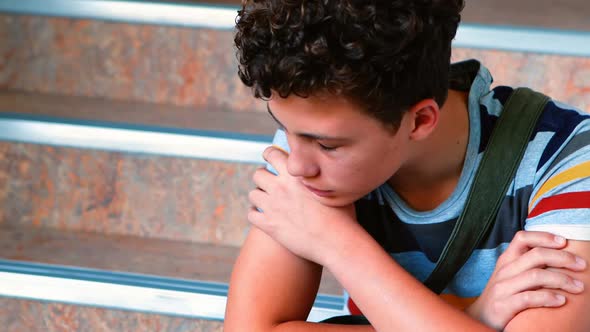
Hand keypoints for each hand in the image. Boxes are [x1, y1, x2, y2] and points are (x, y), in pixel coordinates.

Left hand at [247, 146, 357, 264]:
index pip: (273, 154)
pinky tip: (261, 216)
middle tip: (269, 183)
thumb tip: (323, 172)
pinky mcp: (269, 225)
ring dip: (259, 196)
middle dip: (263, 177)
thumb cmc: (341, 215)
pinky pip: (251, 215)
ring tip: (266, 201)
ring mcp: (272, 206)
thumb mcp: (333, 187)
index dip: (270, 155)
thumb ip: (320, 177)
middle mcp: (280, 187)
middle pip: (258, 174)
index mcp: (295, 174)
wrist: (335, 241)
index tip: (270, 158)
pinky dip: (254, 215)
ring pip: (253, 194)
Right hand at [466, 231, 585, 329]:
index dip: (544, 236)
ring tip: (578, 287)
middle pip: (535, 255)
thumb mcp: (511, 275)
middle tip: (582, 265)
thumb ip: (527, 265)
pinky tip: (561, 301)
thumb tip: (558, 256)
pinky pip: (528, 298)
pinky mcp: (503, 305)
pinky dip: (548, 297)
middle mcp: (504, 270)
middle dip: (563, 258)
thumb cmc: (503, 295)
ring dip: (561, 279)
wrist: (480, 318)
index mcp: (506, 260)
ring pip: (535, 276)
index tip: (564, 242)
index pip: (522, 238)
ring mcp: (502, 287)